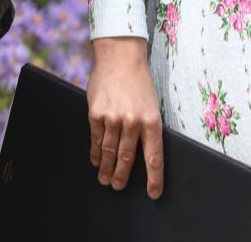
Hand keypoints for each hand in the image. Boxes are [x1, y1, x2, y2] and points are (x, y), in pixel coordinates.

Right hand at [87, 37, 163, 199]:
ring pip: (109, 152)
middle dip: (122, 176)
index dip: (154, 178)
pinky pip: (96, 140)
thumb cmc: (139, 81)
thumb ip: (147, 125)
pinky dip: (95, 153)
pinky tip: (96, 160)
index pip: (154, 156)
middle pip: (127, 158)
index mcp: (152, 119)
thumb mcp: (151, 102)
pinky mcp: (96, 114)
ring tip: (105, 178)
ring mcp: (113, 118)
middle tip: (118, 186)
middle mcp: (133, 121)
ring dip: (106, 168)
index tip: (153, 194)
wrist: (121, 56)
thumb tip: (143, 150)